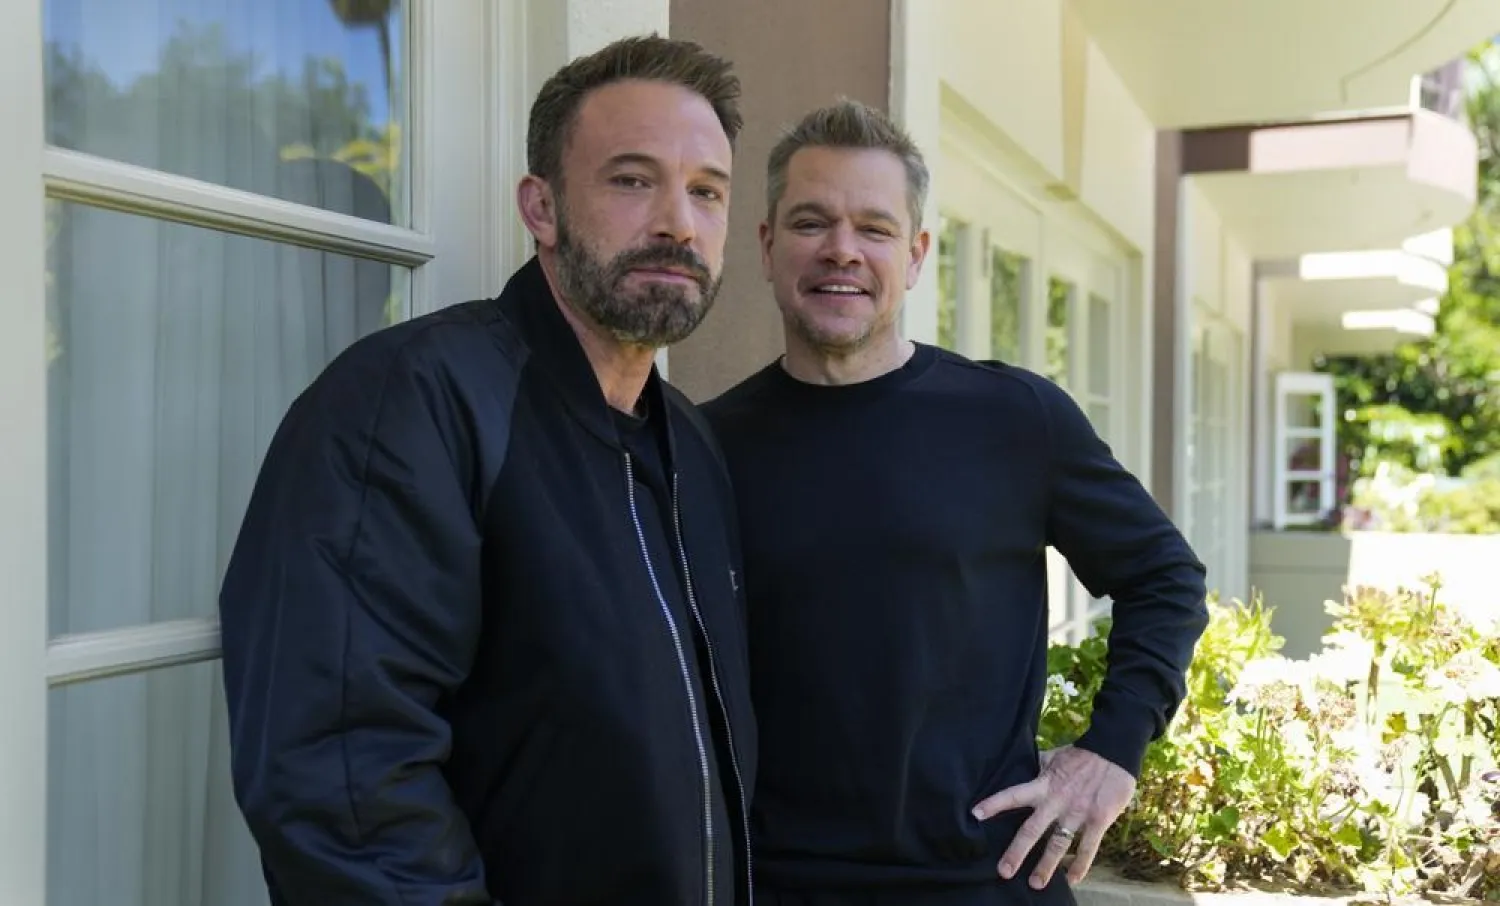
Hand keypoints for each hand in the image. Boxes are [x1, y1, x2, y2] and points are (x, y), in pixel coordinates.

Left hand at [970, 745, 1134, 888]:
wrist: (1114, 752)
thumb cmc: (1082, 755)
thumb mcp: (1054, 757)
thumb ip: (1037, 766)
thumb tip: (1020, 763)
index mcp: (1043, 785)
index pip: (1013, 795)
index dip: (994, 804)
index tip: (975, 814)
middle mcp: (1056, 802)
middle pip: (1031, 830)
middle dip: (1016, 852)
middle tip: (1003, 871)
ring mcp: (1077, 813)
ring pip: (1058, 844)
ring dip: (1047, 866)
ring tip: (1035, 884)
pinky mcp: (1098, 820)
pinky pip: (1089, 847)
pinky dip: (1081, 865)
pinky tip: (1073, 880)